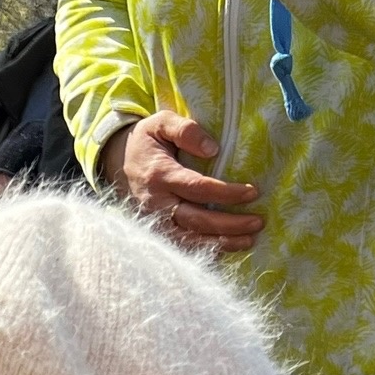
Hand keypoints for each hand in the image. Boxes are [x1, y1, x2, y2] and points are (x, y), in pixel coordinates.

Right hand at [101, 111, 263, 250]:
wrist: (117, 162)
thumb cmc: (147, 141)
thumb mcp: (161, 123)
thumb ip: (185, 130)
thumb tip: (213, 149)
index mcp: (159, 175)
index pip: (197, 188)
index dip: (226, 193)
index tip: (252, 192)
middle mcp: (156, 203)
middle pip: (196, 219)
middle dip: (228, 224)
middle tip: (257, 222)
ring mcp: (154, 221)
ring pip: (189, 239)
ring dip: (220, 243)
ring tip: (249, 241)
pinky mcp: (157, 231)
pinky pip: (182, 246)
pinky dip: (205, 251)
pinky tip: (227, 248)